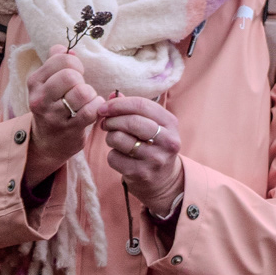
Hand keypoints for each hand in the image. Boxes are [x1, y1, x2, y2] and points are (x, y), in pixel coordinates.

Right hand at [27, 50, 101, 186]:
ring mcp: (54, 115)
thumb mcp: (46, 84)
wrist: (46, 142)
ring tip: (87, 100)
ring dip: (91, 94)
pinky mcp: (69, 129)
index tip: (76, 73)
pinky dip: (97, 106)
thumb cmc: (51, 107)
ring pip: (82, 92)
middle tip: (80, 89)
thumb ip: (54, 62)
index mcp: (35, 82)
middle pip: (71, 76)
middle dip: (82, 80)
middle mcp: (41, 98)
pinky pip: (91, 111)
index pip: (61, 59)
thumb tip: (67, 49)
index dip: (75, 64)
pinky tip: (93, 108)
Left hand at [100, 96, 183, 214]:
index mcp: (170, 123)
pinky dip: (112, 155)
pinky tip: (120, 156)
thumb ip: (133, 108)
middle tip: (105, 123)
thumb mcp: (151, 124)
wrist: (163, 179)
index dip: (118, 104)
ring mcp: (155, 159)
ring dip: (110, 137)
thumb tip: (111, 95)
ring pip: (119, 139)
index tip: (104, 108)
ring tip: (115, 140)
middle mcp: (167, 141)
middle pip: (131, 122)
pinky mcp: (141, 173)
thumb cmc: (153, 144)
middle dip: (112, 120)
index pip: (141, 105)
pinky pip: (114, 157)